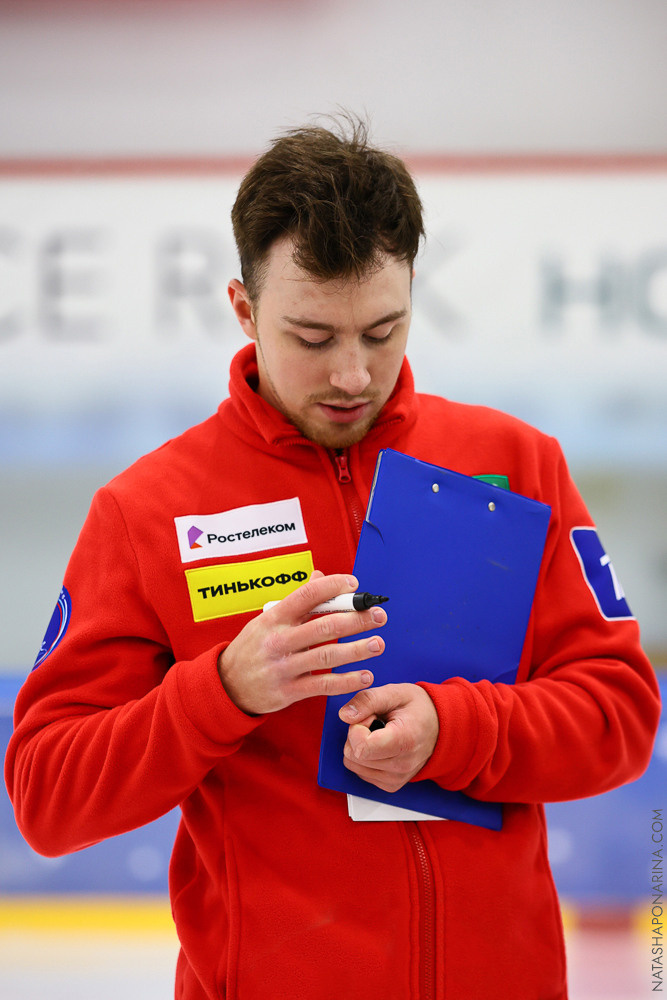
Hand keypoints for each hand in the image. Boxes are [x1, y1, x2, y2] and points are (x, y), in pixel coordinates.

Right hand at [217, 572, 386, 714]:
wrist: (227, 685)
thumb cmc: (253, 647)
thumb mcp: (267, 620)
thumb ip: (296, 601)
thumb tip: (321, 577)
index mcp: (274, 617)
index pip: (306, 595)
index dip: (332, 587)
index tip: (354, 584)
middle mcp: (279, 640)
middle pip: (324, 625)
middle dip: (356, 619)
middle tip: (378, 615)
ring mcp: (284, 667)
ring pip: (327, 655)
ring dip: (357, 650)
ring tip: (378, 644)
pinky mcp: (289, 691)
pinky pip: (323, 685)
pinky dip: (347, 681)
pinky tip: (365, 676)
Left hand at [338, 684, 438, 792]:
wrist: (440, 726)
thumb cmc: (419, 708)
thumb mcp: (394, 693)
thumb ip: (367, 700)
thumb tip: (345, 715)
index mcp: (404, 740)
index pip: (361, 747)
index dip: (357, 728)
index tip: (370, 717)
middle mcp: (401, 765)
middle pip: (353, 756)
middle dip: (357, 735)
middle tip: (375, 722)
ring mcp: (396, 778)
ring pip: (353, 764)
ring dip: (360, 746)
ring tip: (379, 733)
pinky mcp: (391, 785)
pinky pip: (361, 772)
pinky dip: (365, 757)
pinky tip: (380, 745)